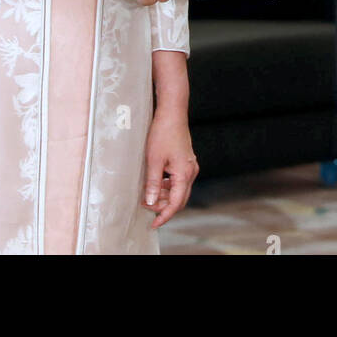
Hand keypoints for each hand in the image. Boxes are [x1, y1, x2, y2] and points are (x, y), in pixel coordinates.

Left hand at [143, 111, 198, 228]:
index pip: (176, 203)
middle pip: (179, 199)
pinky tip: (156, 183)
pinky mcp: (186, 161)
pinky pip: (178, 180)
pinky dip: (167, 186)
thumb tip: (151, 202)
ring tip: (147, 195)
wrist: (172, 113)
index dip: (164, 215)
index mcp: (184, 174)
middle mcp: (191, 172)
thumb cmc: (163, 133)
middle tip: (146, 207)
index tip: (154, 224)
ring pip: (178, 190)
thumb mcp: (154, 160)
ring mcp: (190, 166)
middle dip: (163, 206)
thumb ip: (153, 183)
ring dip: (164, 195)